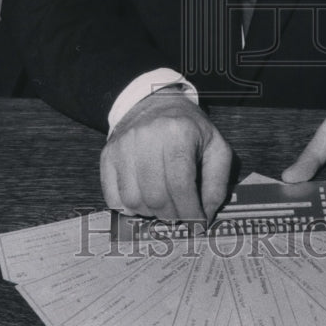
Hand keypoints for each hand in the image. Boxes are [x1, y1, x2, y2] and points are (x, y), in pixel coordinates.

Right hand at [100, 89, 232, 225]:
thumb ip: (217, 182)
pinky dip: (128, 208)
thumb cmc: (188, 128)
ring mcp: (123, 146)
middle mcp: (147, 137)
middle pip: (156, 197)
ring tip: (163, 206)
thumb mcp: (215, 146)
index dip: (191, 212)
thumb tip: (206, 216)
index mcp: (178, 132)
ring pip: (133, 200)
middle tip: (181, 216)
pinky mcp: (108, 154)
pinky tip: (143, 201)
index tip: (197, 223)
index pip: (181, 186)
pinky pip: (113, 196)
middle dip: (172, 216)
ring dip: (151, 213)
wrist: (155, 102)